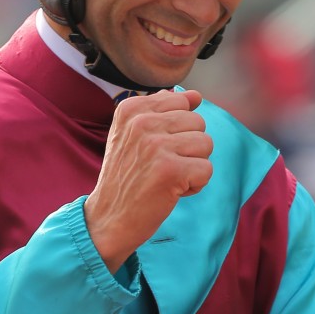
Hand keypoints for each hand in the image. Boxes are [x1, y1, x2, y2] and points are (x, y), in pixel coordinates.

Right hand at [85, 89, 210, 271]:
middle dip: (189, 148)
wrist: (108, 218)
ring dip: (193, 166)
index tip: (155, 148)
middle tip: (162, 166)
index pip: (182, 102)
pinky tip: (172, 191)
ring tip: (168, 177)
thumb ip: (162, 110)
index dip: (178, 129)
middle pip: (198, 123)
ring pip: (206, 144)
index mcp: (131, 109)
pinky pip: (207, 169)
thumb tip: (196, 95)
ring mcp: (155, 145)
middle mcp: (142, 122)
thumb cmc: (126, 177)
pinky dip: (195, 185)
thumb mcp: (133, 135)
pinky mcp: (170, 170)